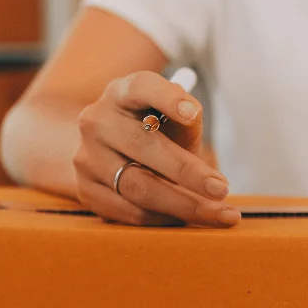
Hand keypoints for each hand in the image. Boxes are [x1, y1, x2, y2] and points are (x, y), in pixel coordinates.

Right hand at [73, 71, 239, 227]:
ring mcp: (86, 157)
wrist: (111, 152)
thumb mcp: (171, 120)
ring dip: (183, 206)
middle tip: (222, 190)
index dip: (167, 99)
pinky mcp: (85, 190)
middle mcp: (97, 121)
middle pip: (143, 147)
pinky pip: (129, 212)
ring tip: (219, 214)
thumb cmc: (154, 133)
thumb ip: (185, 120)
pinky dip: (163, 219)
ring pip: (138, 187)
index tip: (194, 114)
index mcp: (122, 93)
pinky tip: (186, 219)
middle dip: (188, 173)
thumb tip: (191, 118)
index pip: (142, 87)